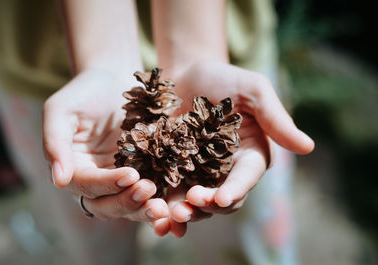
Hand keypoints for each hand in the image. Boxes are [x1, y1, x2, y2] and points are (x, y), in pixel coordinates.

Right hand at [42, 68, 168, 221]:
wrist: (113, 78)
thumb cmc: (83, 91)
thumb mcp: (61, 110)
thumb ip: (55, 143)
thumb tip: (58, 181)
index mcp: (73, 168)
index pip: (87, 185)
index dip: (107, 184)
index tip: (130, 175)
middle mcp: (95, 180)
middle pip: (106, 204)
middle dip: (127, 202)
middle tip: (148, 190)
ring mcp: (119, 178)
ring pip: (128, 205)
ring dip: (144, 209)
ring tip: (162, 206)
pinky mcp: (142, 173)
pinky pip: (149, 193)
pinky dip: (159, 201)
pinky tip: (172, 202)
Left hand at [152, 61, 313, 236]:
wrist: (184, 73)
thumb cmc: (223, 78)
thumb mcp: (252, 90)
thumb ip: (275, 117)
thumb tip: (309, 147)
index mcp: (249, 155)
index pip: (246, 178)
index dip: (236, 190)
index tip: (222, 197)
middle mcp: (225, 170)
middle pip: (221, 199)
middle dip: (208, 205)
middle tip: (192, 202)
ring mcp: (198, 174)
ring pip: (195, 203)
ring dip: (185, 212)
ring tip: (169, 213)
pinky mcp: (172, 171)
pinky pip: (169, 194)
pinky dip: (162, 206)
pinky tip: (152, 211)